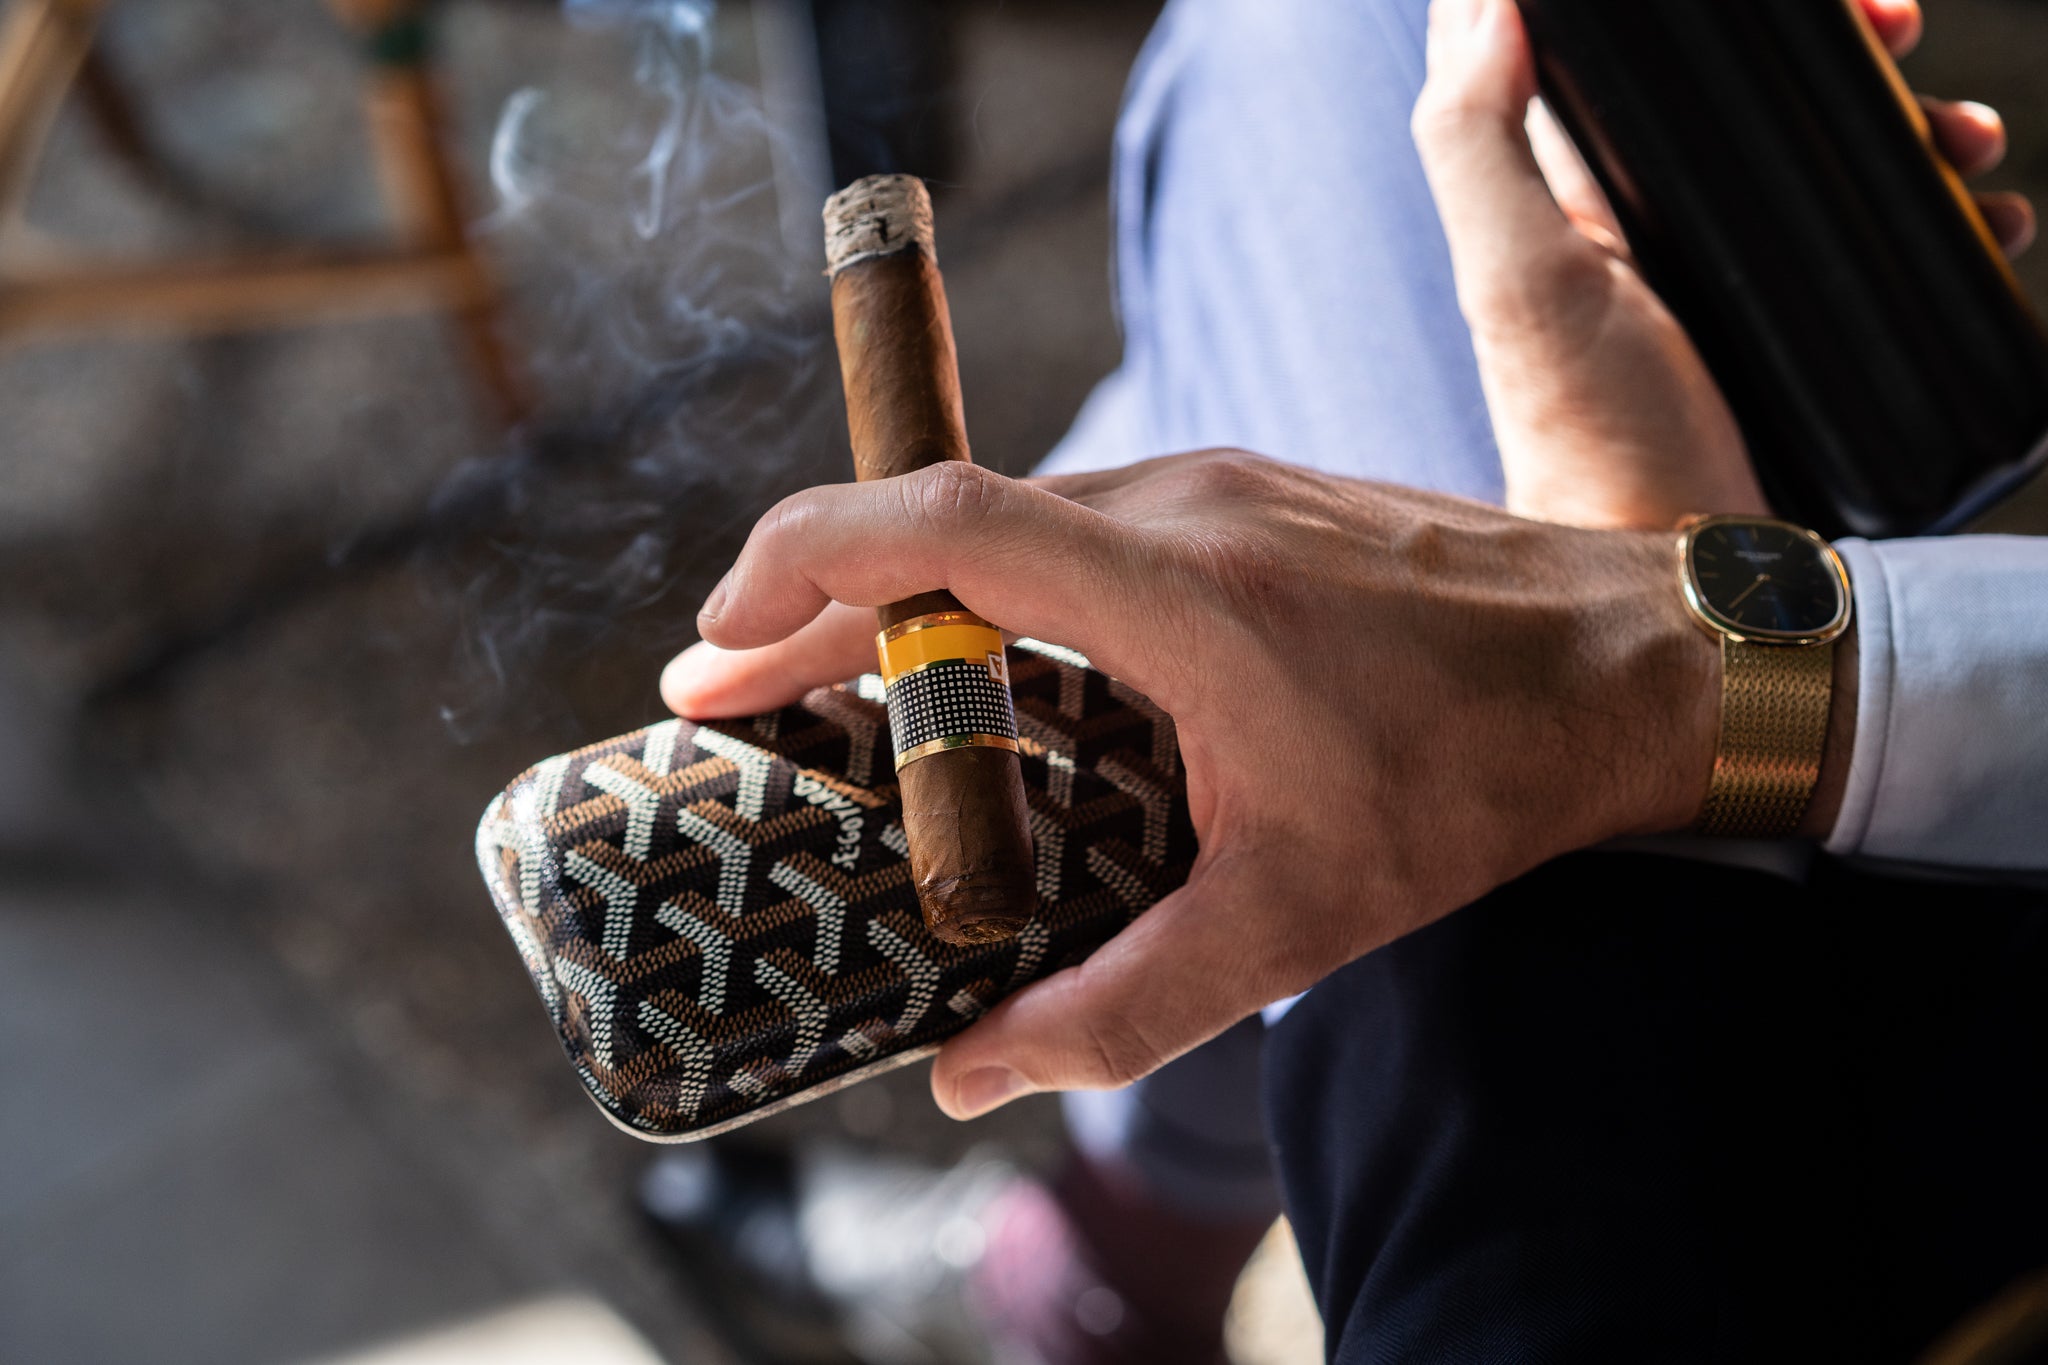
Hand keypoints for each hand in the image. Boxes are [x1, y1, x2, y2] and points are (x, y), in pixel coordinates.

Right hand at [669, 455, 1720, 1116]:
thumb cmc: (1479, 778)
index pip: (936, 525)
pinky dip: (994, 584)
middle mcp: (1181, 508)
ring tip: (828, 685)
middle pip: (943, 524)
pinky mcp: (1248, 500)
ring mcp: (1218, 487)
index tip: (714, 638)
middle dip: (814, 600)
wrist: (1644, 663)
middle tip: (721, 686)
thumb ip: (1124, 1006)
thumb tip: (974, 1072)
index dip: (801, 563)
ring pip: (1009, 520)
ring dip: (904, 593)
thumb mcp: (1297, 919)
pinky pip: (1080, 527)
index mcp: (1176, 589)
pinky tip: (982, 662)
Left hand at [1416, 0, 2034, 531]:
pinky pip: (1880, 236)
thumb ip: (1476, 142)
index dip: (1679, 2)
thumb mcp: (1518, 282)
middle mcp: (1644, 220)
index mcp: (1566, 190)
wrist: (1682, 569)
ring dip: (1899, 117)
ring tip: (1955, 130)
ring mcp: (1728, 274)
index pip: (1607, 47)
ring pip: (1823, 152)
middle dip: (1826, 47)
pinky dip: (1936, 207)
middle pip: (1735, 91)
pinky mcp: (1797, 323)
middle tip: (1894, 29)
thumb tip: (1488, 0)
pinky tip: (1978, 207)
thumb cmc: (1589, 434)